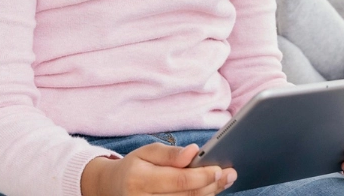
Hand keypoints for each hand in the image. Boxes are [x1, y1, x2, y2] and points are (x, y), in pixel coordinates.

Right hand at [82, 143, 233, 195]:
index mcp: (140, 180)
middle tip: (231, 174)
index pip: (179, 181)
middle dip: (212, 185)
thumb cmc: (134, 167)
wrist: (112, 188)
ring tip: (224, 181)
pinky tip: (210, 191)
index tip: (220, 168)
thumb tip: (194, 151)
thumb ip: (170, 153)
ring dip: (210, 194)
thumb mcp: (147, 152)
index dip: (202, 176)